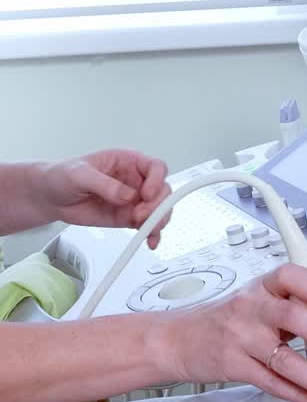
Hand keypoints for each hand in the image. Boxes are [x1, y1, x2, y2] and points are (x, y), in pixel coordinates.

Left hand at [40, 150, 170, 249]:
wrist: (49, 197)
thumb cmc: (62, 175)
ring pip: (158, 210)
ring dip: (156, 221)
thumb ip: (104, 184)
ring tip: (144, 229)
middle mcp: (134, 180)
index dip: (157, 180)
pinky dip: (151, 234)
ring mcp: (132, 200)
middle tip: (140, 215)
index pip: (155, 167)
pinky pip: (146, 226)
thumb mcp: (79, 174)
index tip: (146, 194)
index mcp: (127, 161)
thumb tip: (126, 195)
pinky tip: (149, 240)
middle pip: (161, 190)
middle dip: (157, 205)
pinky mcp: (126, 218)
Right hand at [167, 263, 306, 401]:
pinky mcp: (234, 366)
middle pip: (293, 317)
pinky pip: (269, 382)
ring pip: (283, 358)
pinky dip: (295, 393)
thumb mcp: (261, 300)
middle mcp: (252, 308)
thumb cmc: (229, 318)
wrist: (179, 339)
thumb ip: (302, 304)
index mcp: (263, 286)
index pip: (291, 276)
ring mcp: (241, 338)